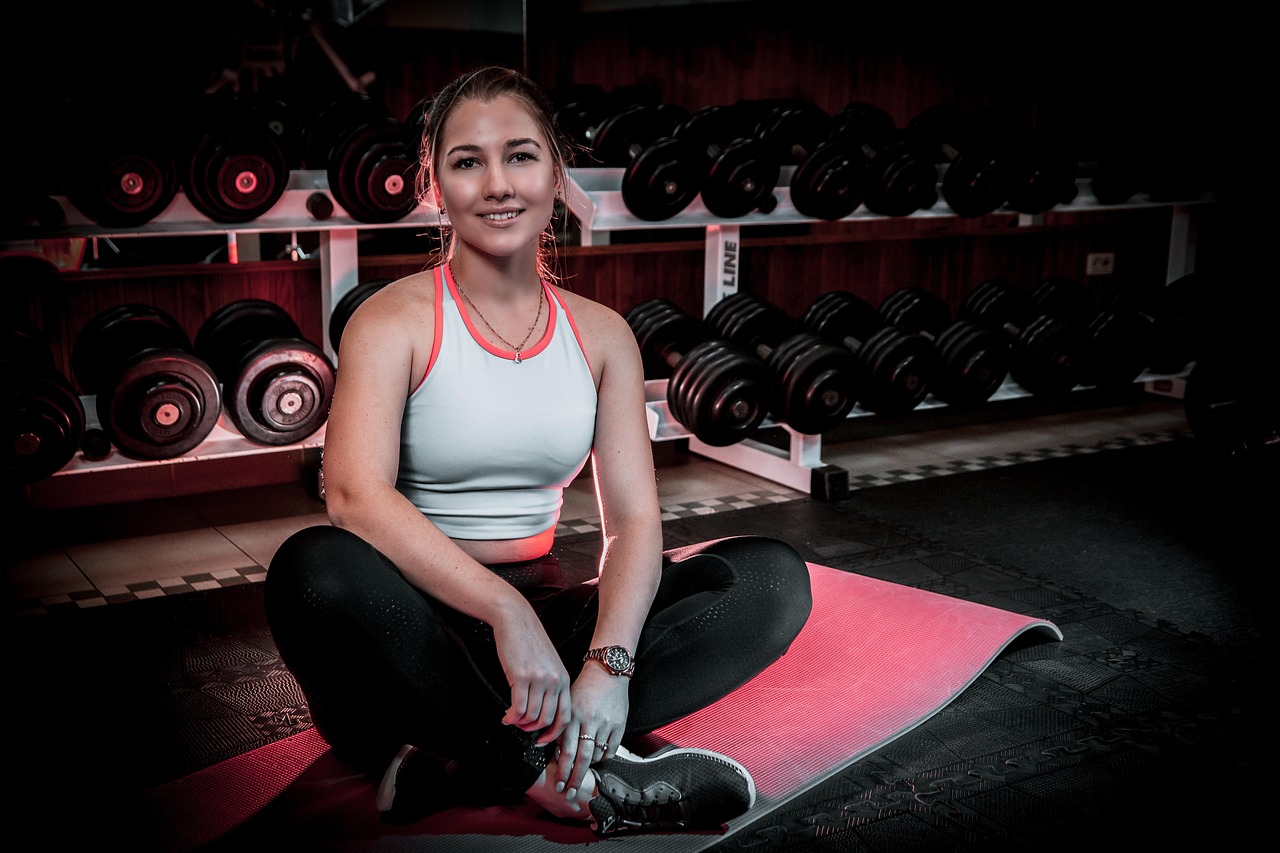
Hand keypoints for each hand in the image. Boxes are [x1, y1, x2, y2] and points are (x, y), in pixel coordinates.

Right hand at [491, 607, 571, 743]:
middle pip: (547, 719)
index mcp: (563, 678)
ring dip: (520, 724)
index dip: (553, 733)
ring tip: (511, 720)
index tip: (542, 739)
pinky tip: (505, 716)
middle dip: (533, 730)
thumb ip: (550, 684)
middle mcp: (554, 680)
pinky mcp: (521, 677)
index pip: (565, 716)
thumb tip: (542, 710)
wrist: (515, 619)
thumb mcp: (548, 663)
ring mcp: (539, 679)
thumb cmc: (529, 640)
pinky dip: (511, 717)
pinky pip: (518, 708)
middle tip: (522, 729)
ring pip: (532, 717)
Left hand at [554, 666, 630, 800]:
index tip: (559, 784)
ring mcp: (606, 723)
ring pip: (597, 754)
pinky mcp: (619, 724)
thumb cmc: (584, 688)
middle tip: (570, 793)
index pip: (566, 750)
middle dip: (575, 778)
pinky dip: (603, 757)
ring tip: (582, 774)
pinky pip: (611, 749)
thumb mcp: (566, 703)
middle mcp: (590, 720)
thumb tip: (544, 747)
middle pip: (582, 757)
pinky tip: (597, 758)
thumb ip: (558, 726)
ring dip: (589, 767)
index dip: (562, 770)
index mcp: (573, 715)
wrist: (608, 672)